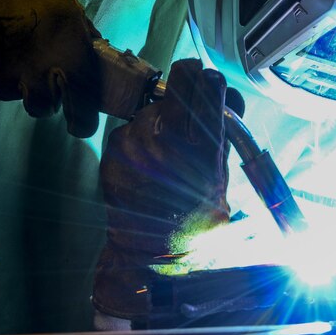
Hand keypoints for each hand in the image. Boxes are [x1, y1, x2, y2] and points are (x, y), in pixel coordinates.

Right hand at [0, 0, 101, 136]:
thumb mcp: (71, 12)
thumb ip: (84, 42)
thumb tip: (100, 64)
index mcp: (67, 56)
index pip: (82, 108)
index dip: (83, 122)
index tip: (82, 123)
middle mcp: (33, 71)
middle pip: (42, 109)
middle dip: (45, 100)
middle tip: (43, 80)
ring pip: (10, 95)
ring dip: (15, 82)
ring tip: (13, 51)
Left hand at [93, 59, 243, 319]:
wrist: (157, 254)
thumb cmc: (197, 218)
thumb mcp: (222, 171)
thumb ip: (221, 129)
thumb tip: (223, 94)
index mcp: (202, 143)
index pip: (205, 82)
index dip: (207, 80)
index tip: (208, 83)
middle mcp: (166, 137)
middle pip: (177, 83)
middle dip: (185, 89)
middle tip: (188, 103)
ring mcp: (135, 142)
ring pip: (151, 107)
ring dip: (159, 118)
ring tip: (166, 152)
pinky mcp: (112, 152)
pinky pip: (129, 129)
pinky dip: (138, 140)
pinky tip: (147, 165)